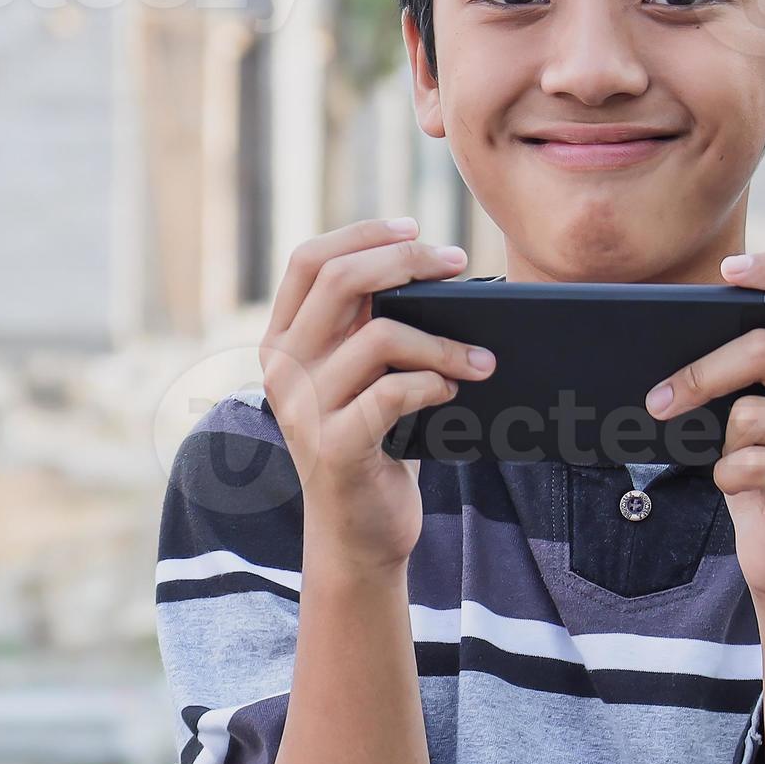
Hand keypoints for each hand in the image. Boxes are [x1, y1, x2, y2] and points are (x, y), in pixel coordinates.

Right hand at [258, 217, 492, 581]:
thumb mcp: (357, 378)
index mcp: (281, 342)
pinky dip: (435, 384)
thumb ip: (366, 327)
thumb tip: (430, 268)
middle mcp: (283, 370)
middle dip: (408, 262)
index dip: (364, 234)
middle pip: (341, 281)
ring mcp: (304, 409)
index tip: (416, 229)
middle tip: (458, 266)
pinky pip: (394, 392)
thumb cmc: (371, 444)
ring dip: (445, 341)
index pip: (309, 260)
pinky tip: (455, 393)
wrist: (356, 534)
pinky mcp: (336, 446)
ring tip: (482, 357)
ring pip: (379, 336)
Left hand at [652, 251, 764, 603]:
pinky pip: (750, 462)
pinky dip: (727, 477)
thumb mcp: (757, 410)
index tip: (728, 270)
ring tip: (738, 462)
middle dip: (699, 374)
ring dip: (720, 443)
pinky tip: (745, 488)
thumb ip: (745, 373)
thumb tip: (674, 350)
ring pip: (749, 415)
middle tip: (659, 399)